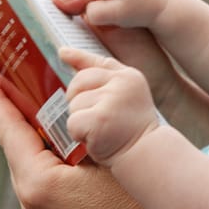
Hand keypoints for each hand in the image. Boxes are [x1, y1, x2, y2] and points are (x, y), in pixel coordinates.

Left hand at [0, 76, 161, 208]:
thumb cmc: (142, 199)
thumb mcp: (107, 154)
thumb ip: (74, 136)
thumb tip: (60, 116)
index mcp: (40, 187)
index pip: (11, 135)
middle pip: (20, 158)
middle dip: (20, 126)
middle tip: (18, 96)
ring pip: (33, 180)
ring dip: (39, 154)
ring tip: (50, 129)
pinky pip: (47, 202)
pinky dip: (53, 179)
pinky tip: (71, 165)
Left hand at [60, 47, 160, 166]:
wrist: (147, 155)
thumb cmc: (133, 131)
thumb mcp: (126, 96)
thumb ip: (103, 77)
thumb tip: (64, 53)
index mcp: (129, 77)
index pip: (98, 63)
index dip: (78, 57)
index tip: (62, 53)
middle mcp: (121, 83)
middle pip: (78, 83)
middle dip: (78, 101)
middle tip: (95, 119)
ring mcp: (111, 100)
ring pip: (74, 105)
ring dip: (80, 121)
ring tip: (100, 131)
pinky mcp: (99, 118)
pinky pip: (72, 122)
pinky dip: (79, 134)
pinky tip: (96, 140)